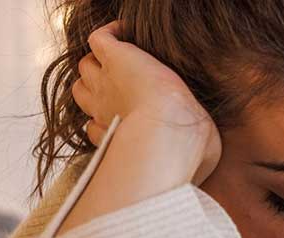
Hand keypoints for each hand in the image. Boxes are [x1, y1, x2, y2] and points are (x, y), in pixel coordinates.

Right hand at [71, 21, 220, 185]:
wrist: (171, 133)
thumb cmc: (183, 152)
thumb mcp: (189, 159)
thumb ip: (187, 156)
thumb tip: (201, 158)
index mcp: (115, 134)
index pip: (95, 127)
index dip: (106, 123)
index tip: (125, 121)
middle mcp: (104, 109)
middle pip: (83, 93)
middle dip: (96, 90)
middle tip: (122, 88)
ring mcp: (106, 82)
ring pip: (86, 66)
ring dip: (99, 63)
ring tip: (121, 62)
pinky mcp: (115, 57)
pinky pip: (100, 38)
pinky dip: (109, 33)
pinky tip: (124, 33)